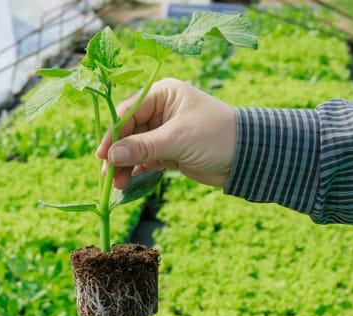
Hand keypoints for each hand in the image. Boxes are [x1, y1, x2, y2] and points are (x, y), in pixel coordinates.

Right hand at [96, 78, 236, 188]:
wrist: (249, 157)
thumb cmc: (216, 136)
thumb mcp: (177, 139)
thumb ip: (142, 147)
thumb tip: (111, 156)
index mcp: (162, 94)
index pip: (128, 112)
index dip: (113, 134)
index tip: (102, 155)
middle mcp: (161, 110)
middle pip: (128, 131)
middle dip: (118, 153)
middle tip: (107, 174)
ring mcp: (164, 131)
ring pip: (135, 147)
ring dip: (125, 164)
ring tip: (117, 184)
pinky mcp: (169, 150)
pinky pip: (145, 159)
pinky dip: (136, 169)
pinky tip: (127, 181)